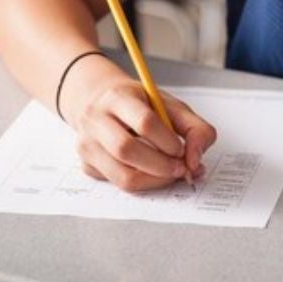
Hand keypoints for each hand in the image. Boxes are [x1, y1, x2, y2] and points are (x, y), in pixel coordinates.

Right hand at [67, 74, 216, 191]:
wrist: (101, 103)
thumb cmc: (138, 104)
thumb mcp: (169, 105)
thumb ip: (194, 128)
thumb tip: (195, 159)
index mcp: (118, 97)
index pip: (144, 122)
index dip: (168, 141)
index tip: (182, 149)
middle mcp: (96, 119)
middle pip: (127, 150)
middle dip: (161, 166)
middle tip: (181, 169)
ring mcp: (87, 144)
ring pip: (122, 175)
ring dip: (154, 180)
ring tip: (171, 174)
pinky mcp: (87, 165)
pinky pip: (118, 184)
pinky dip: (142, 184)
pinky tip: (152, 173)